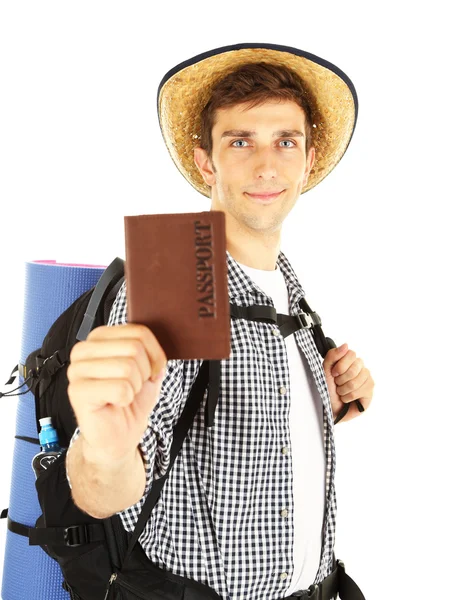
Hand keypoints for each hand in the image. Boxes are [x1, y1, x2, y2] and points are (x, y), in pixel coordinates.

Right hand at [67, 323, 167, 461]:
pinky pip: (119, 388)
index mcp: (100, 337)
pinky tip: (115, 403)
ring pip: (127, 367)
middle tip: (133, 386)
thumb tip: (162, 343)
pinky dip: (125, 399)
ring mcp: (77, 369)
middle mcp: (84, 349)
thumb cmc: (131, 400)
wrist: (119, 435)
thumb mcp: (149, 369)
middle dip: (144, 372)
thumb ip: (152, 351)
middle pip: (134, 348)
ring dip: (134, 387)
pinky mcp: (77, 391)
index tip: (151, 371)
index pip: (139, 332)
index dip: (155, 355)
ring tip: (123, 395)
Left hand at [322, 343, 373, 423]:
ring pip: (357, 380)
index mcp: (348, 359)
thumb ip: (332, 356)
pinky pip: (361, 390)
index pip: (351, 354)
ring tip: (341, 392)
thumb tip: (346, 345)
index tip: (334, 374)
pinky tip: (347, 398)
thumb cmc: (328, 388)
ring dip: (344, 389)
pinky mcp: (370, 390)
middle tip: (337, 384)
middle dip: (341, 379)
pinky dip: (349, 397)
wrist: (329, 406)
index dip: (340, 366)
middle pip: (355, 367)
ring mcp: (366, 377)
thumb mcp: (325, 370)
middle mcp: (359, 366)